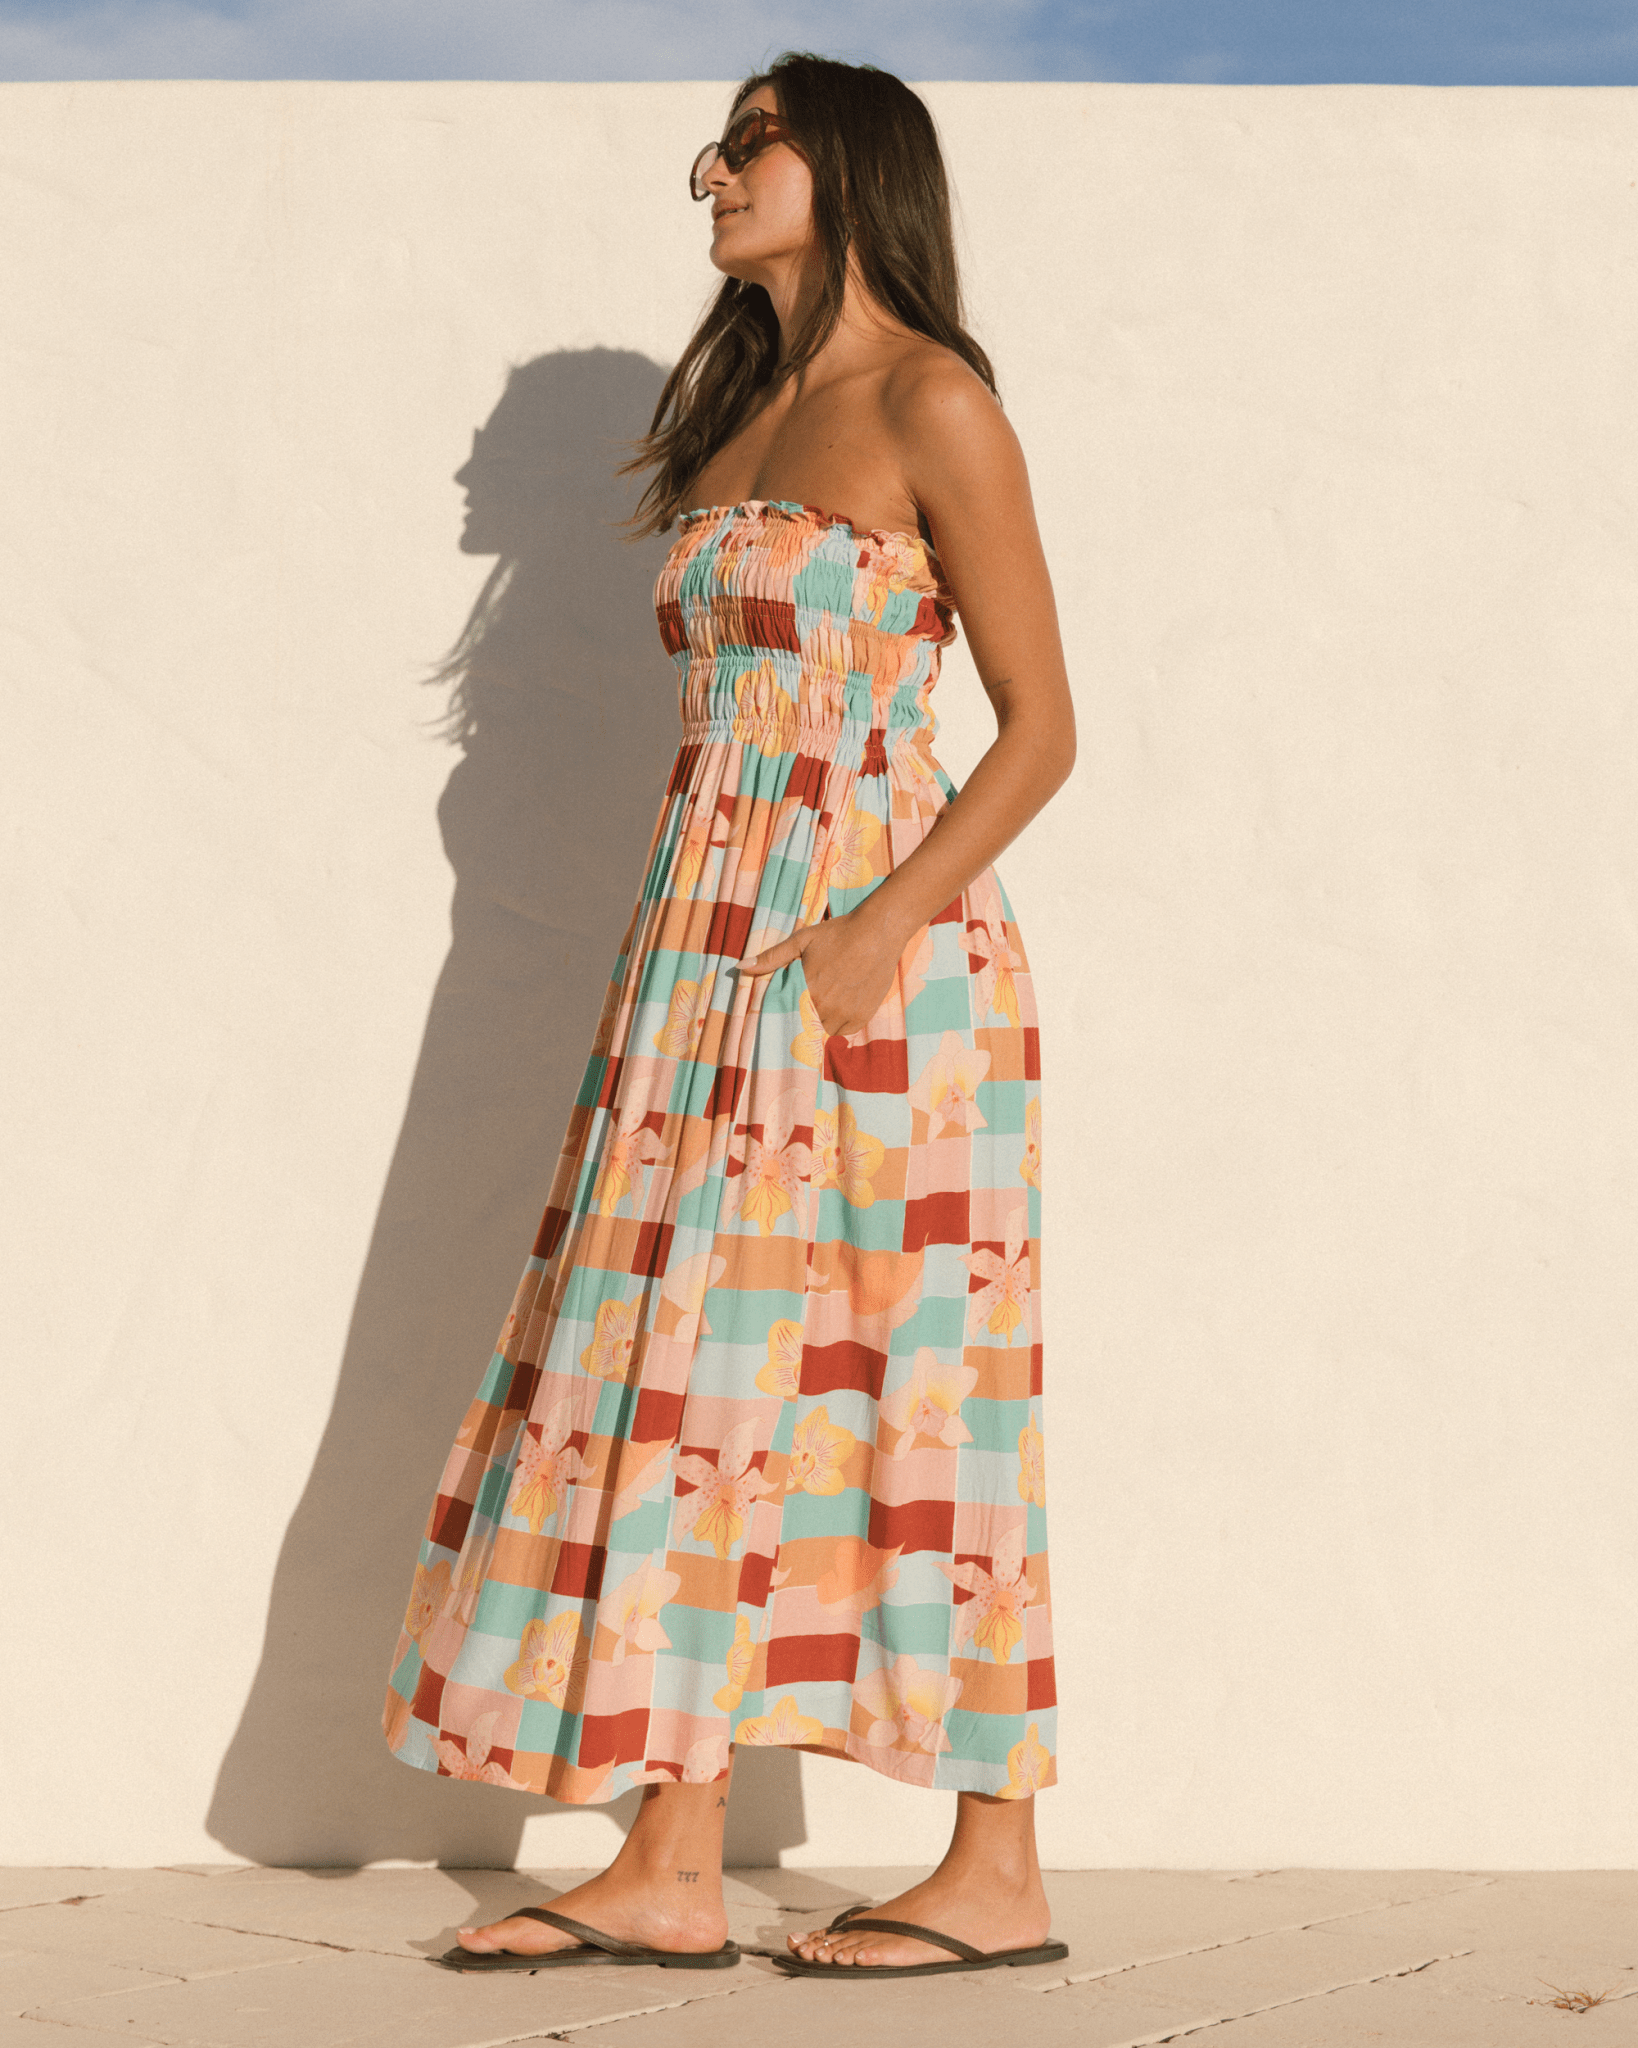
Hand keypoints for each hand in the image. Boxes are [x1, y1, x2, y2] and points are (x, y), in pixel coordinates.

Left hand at [740, 907, 903, 1039]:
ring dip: (819, 1022)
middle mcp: (826, 1006)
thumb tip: (740, 967)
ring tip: (820, 1004)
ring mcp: (846, 1014)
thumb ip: (771, 958)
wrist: (878, 932)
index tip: (781, 1010)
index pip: (785, 1014)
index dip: (782, 1013)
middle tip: (803, 1004)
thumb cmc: (838, 933)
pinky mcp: (863, 1016)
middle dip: (800, 1017)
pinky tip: (837, 1007)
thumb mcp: (801, 940)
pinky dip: (838, 1024)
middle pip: (804, 1025)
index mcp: (806, 988)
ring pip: (823, 1031)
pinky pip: (844, 1032)